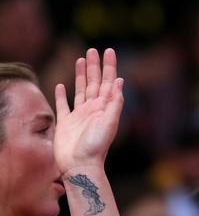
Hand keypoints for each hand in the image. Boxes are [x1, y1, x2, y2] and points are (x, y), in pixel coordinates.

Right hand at [54, 48, 123, 175]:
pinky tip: (61, 85)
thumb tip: (120, 81)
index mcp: (104, 107)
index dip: (109, 66)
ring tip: (81, 60)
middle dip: (95, 66)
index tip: (108, 51)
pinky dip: (62, 95)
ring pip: (80, 89)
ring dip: (81, 75)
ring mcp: (79, 115)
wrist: (80, 165)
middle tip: (93, 49)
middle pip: (94, 82)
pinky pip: (63, 106)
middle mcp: (93, 109)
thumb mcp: (110, 123)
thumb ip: (114, 103)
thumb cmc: (96, 146)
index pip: (108, 82)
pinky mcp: (65, 123)